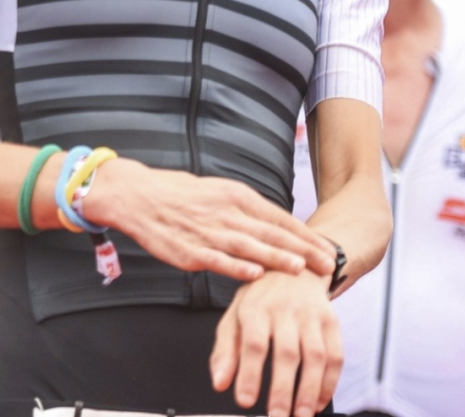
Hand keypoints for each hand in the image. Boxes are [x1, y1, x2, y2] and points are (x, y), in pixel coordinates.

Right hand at [81, 160, 334, 278]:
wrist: (137, 196)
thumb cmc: (179, 194)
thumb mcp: (218, 191)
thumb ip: (246, 210)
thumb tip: (276, 225)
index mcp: (236, 195)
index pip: (278, 217)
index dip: (305, 234)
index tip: (327, 248)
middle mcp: (225, 211)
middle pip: (270, 232)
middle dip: (302, 249)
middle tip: (328, 263)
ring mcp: (207, 231)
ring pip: (248, 246)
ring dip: (275, 257)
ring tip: (300, 268)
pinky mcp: (188, 250)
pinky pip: (216, 260)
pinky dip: (236, 266)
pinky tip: (254, 274)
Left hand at [209, 270, 340, 416]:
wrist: (295, 265)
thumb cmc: (260, 298)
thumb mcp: (234, 316)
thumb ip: (225, 351)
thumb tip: (220, 383)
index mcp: (256, 308)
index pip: (253, 344)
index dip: (250, 374)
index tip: (245, 401)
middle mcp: (285, 310)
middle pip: (287, 353)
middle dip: (283, 391)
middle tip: (277, 416)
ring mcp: (312, 316)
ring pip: (316, 357)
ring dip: (310, 391)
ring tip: (301, 415)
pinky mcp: (332, 322)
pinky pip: (336, 356)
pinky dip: (330, 383)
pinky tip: (319, 401)